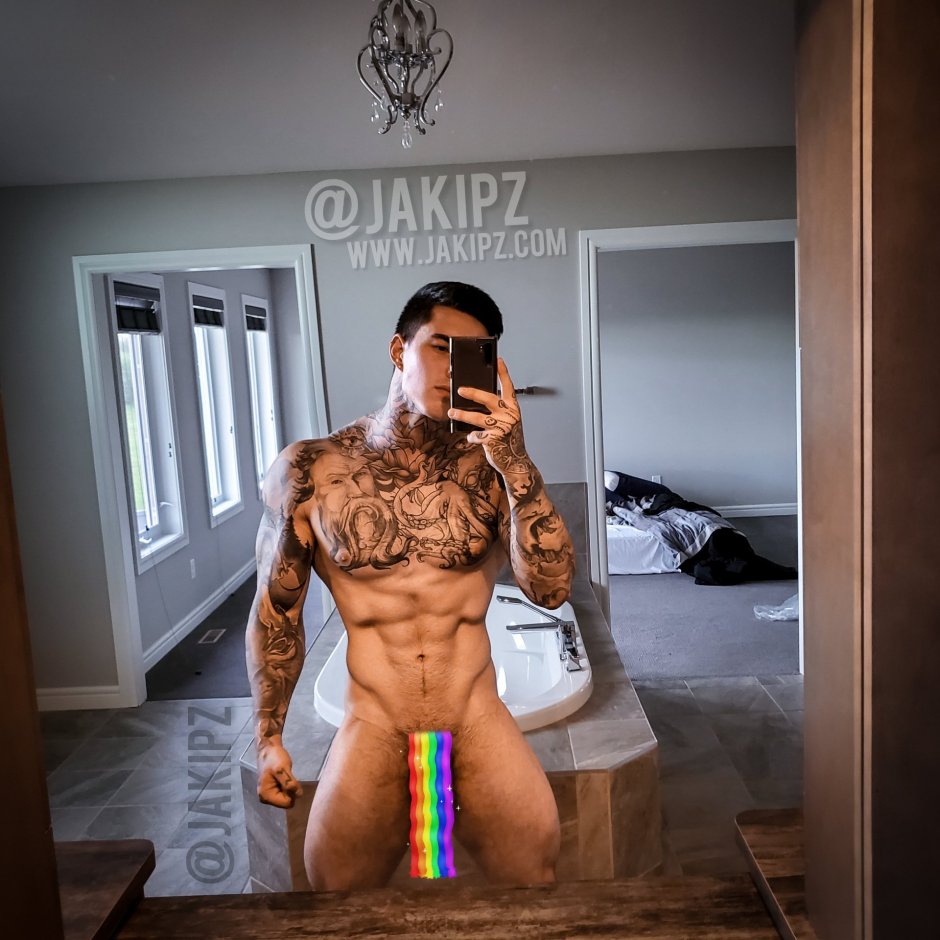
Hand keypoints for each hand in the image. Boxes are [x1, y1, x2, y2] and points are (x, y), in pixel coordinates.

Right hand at [257, 741, 303, 807]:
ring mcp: (269, 795)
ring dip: (289, 788)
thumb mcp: (282, 769)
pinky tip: (284, 777)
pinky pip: (285, 793)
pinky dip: (287, 786)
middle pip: (286, 802)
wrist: (268, 749)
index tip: (290, 780)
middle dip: (290, 791)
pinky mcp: (273, 791)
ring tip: (285, 776)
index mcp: (265, 796)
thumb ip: (289, 783)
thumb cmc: (274, 758)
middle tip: (287, 776)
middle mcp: (265, 799)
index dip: (292, 793)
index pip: (286, 803)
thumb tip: (299, 795)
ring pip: (287, 797)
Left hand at [448, 358, 530, 474]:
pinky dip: (472, 436)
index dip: (503, 373)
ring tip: (452, 412)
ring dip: (462, 415)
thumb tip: (476, 400)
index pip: (508, 387)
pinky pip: (476, 435)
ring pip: (478, 417)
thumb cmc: (509, 438)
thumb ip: (497, 410)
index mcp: (513, 408)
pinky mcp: (494, 440)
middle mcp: (509, 415)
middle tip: (460, 390)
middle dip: (473, 393)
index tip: (498, 360)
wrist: (515, 460)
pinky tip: (472, 437)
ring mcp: (502, 428)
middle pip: (489, 399)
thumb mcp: (507, 421)